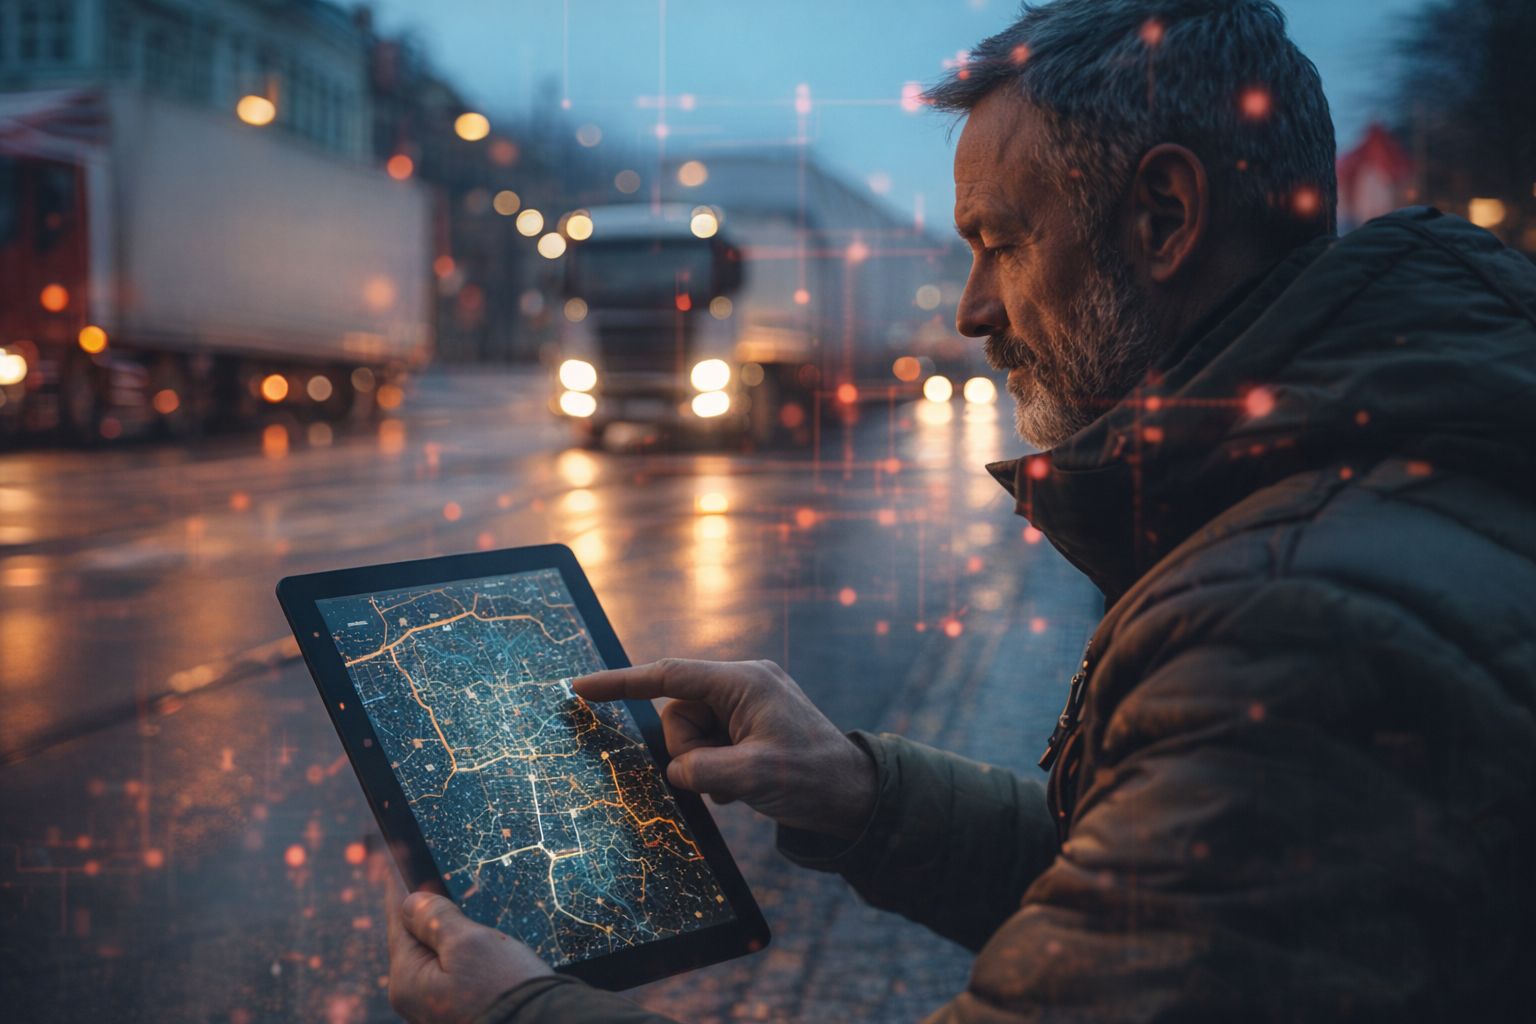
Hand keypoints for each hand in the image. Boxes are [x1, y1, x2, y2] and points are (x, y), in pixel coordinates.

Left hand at [385, 868, 552, 1023]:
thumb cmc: (505, 987)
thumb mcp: (469, 943)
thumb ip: (435, 918)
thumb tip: (411, 901)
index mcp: (408, 979)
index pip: (398, 919)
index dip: (400, 884)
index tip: (397, 856)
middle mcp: (417, 995)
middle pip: (416, 936)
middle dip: (428, 905)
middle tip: (436, 869)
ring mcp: (438, 1003)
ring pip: (437, 950)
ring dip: (448, 925)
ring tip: (460, 893)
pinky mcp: (461, 1004)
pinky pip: (453, 966)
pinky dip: (461, 945)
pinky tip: (477, 930)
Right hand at [573, 659, 876, 840]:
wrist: (853, 797)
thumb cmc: (812, 779)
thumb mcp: (753, 777)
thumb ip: (703, 769)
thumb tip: (676, 770)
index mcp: (744, 682)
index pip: (669, 676)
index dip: (621, 682)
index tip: (581, 687)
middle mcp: (742, 685)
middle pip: (678, 713)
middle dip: (690, 751)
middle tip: (726, 776)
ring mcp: (744, 705)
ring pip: (689, 735)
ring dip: (705, 765)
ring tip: (741, 782)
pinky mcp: (746, 726)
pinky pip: (707, 746)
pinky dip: (716, 770)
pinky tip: (747, 784)